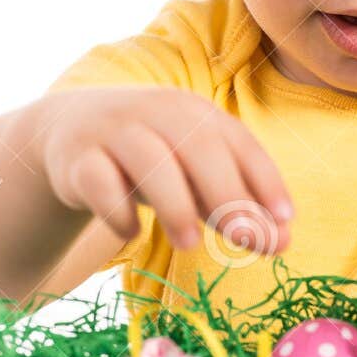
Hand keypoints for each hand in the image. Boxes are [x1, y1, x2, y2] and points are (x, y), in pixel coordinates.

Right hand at [31, 87, 293, 254]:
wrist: (70, 132)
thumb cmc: (153, 158)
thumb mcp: (196, 177)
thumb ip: (236, 205)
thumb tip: (282, 241)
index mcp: (196, 113)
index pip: (240, 143)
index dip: (266, 180)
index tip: (285, 220)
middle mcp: (158, 112)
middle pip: (199, 146)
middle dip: (228, 194)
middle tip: (246, 239)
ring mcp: (115, 130)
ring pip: (149, 160)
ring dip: (174, 204)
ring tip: (190, 244)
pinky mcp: (77, 158)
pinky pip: (98, 181)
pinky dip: (117, 210)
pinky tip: (132, 232)